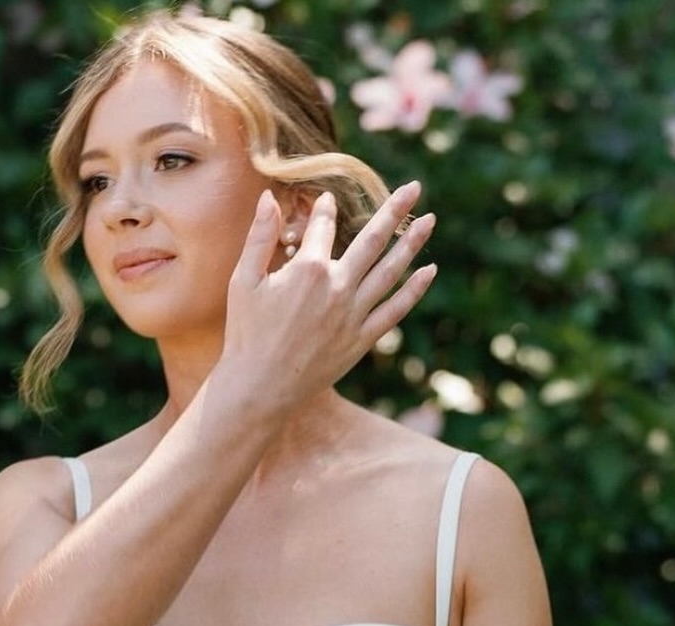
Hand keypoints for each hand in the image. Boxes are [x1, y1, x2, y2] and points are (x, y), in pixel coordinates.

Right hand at [218, 180, 436, 415]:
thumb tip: (269, 197)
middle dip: (394, 210)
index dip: (326, 209)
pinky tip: (429, 271)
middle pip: (372, 240)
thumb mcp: (244, 280)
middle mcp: (337, 287)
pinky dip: (414, 291)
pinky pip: (394, 311)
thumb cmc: (247, 334)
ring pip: (390, 272)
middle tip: (414, 188)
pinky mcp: (361, 340)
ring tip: (430, 221)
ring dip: (411, 244)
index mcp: (308, 269)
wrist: (261, 388)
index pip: (324, 226)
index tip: (328, 200)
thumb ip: (259, 236)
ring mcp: (353, 315)